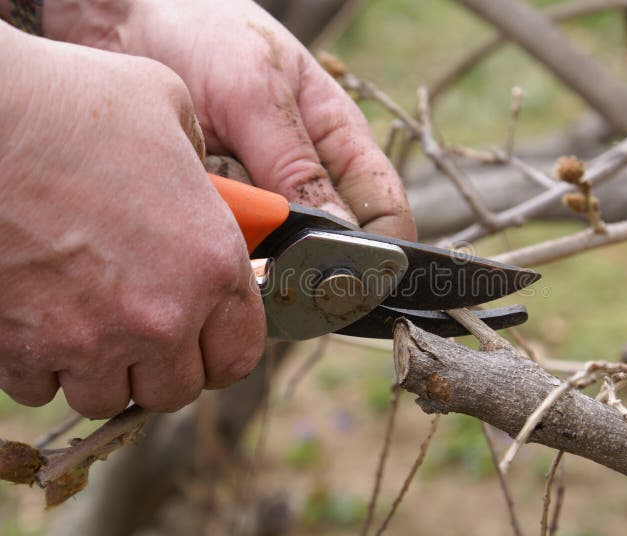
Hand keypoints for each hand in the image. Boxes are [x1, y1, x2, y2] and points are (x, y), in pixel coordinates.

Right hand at [0, 26, 264, 417]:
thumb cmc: (71, 103)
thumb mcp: (172, 112)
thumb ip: (204, 171)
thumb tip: (205, 191)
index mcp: (212, 264)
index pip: (239, 356)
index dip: (222, 350)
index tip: (206, 339)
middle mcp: (160, 317)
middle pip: (174, 390)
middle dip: (161, 365)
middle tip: (142, 329)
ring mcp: (88, 341)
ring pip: (106, 397)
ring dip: (101, 369)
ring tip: (88, 321)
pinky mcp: (20, 350)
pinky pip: (40, 388)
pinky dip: (42, 364)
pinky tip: (38, 319)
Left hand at [51, 0, 416, 240]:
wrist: (123, 25)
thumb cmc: (205, 36)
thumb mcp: (257, 90)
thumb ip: (295, 162)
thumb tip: (340, 234)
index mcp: (341, 144)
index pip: (385, 213)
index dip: (379, 251)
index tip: (347, 276)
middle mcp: (306, 180)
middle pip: (327, 246)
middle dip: (295, 251)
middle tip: (258, 236)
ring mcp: (261, 201)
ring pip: (271, 252)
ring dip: (242, 234)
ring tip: (212, 183)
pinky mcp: (221, 214)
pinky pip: (226, 243)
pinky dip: (206, 228)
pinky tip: (188, 192)